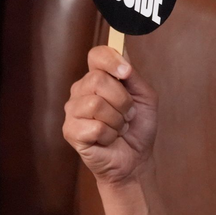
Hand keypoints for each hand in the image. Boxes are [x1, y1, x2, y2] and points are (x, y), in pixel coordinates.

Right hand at [63, 46, 157, 185]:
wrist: (135, 158)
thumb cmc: (138, 127)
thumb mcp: (145, 97)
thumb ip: (134, 77)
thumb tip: (123, 58)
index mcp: (98, 78)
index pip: (96, 55)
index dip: (111, 60)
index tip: (126, 72)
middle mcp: (81, 91)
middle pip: (97, 80)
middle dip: (122, 100)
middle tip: (128, 114)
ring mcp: (73, 111)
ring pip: (96, 104)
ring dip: (117, 120)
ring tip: (118, 128)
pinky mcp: (70, 131)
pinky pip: (94, 127)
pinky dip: (110, 135)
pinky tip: (108, 138)